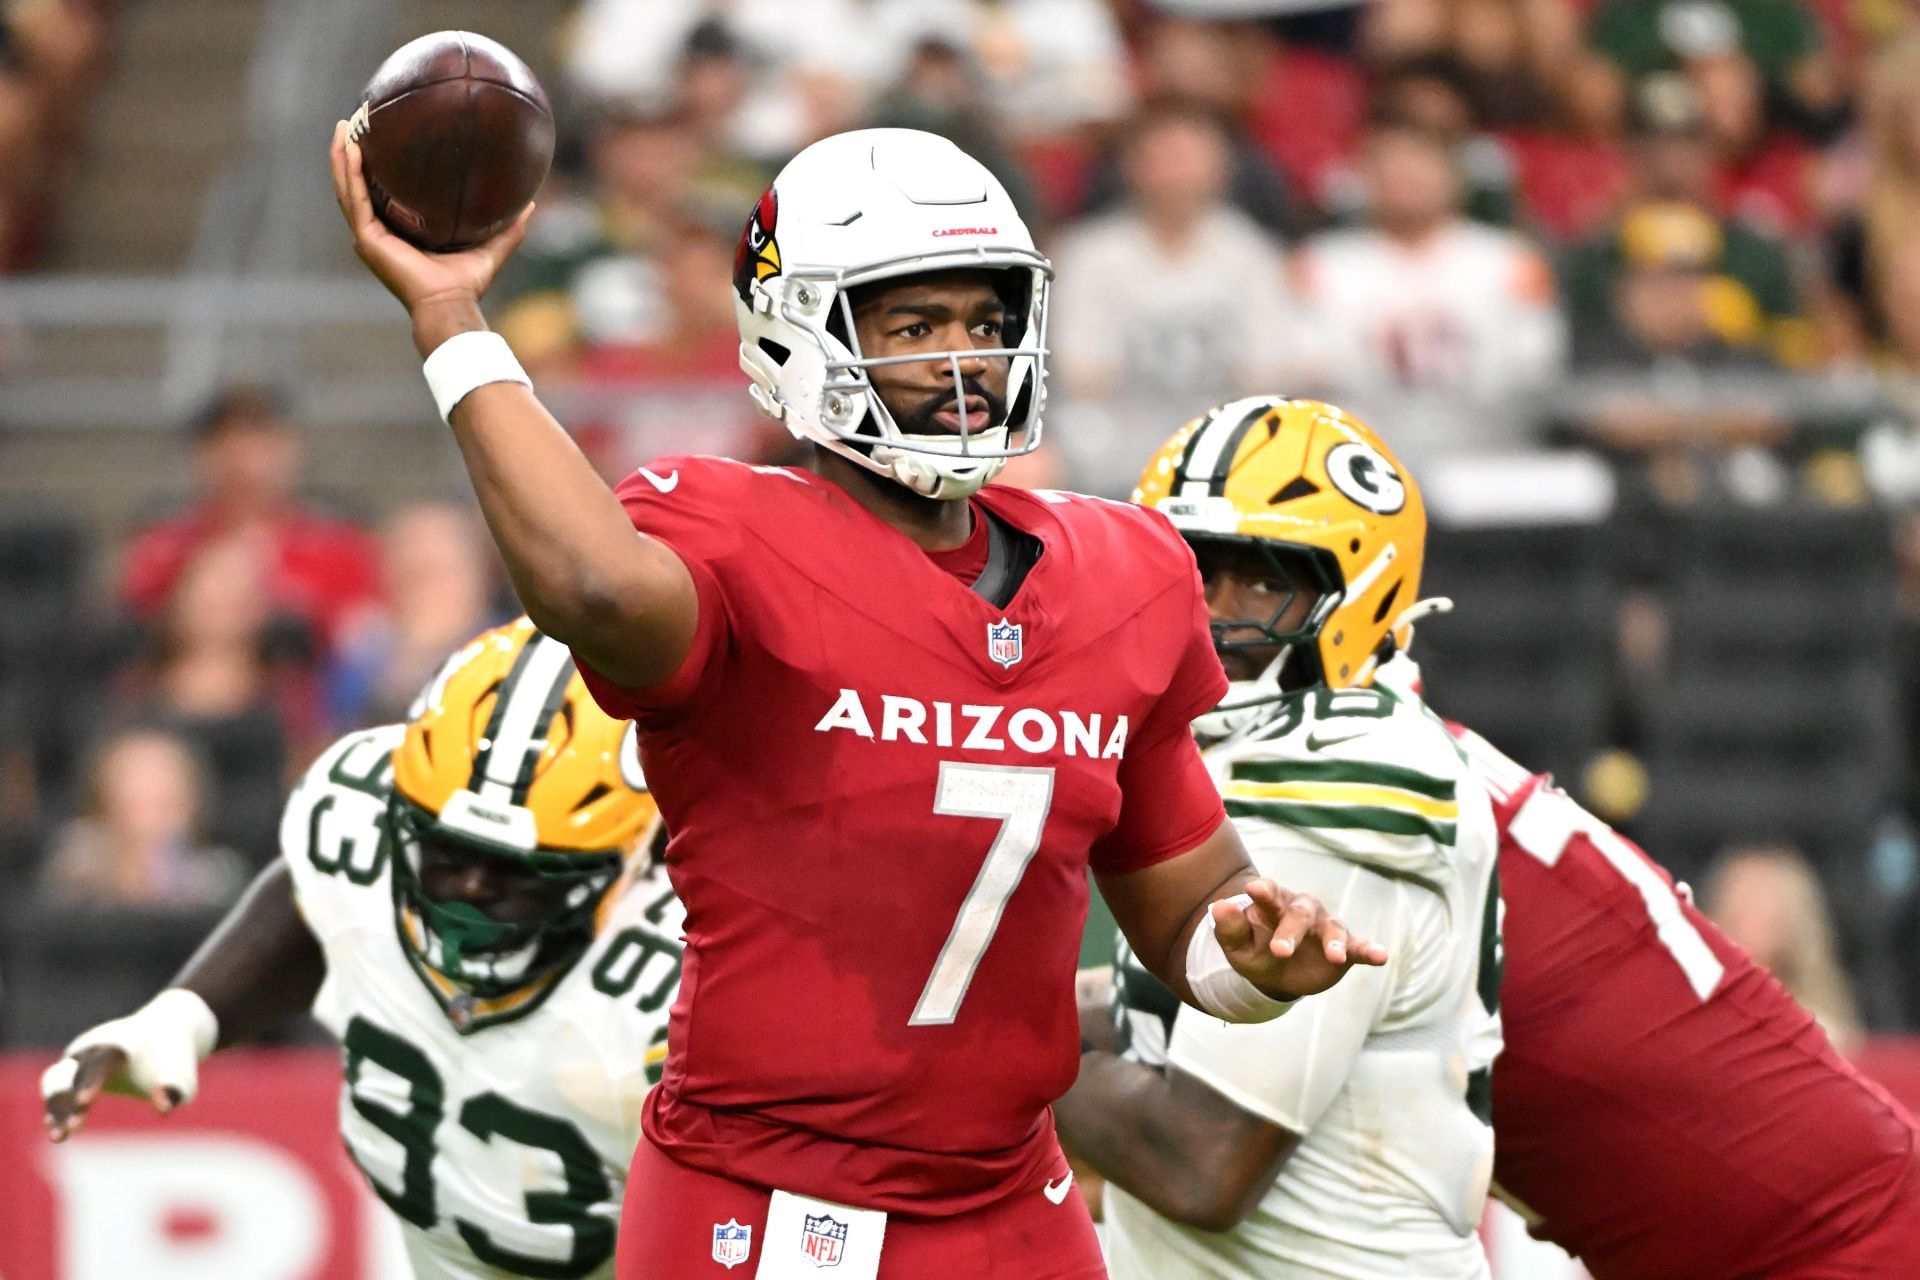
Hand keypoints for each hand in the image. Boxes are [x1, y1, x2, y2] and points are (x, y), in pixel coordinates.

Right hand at [42, 1045, 176, 1142]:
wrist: (165, 1031)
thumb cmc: (175, 1059)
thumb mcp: (184, 1075)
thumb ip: (176, 1088)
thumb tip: (163, 1109)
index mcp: (122, 1043)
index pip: (101, 1062)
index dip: (91, 1081)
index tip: (83, 1102)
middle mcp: (96, 1045)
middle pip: (75, 1073)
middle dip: (69, 1102)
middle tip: (69, 1130)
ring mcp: (82, 1053)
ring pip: (57, 1079)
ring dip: (55, 1107)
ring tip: (58, 1137)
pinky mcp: (74, 1064)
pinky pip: (57, 1084)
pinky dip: (56, 1106)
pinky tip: (57, 1131)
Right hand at [328, 120, 531, 343]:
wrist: (452, 304)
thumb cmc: (466, 284)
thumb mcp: (490, 247)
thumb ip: (509, 226)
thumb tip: (530, 203)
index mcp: (397, 232)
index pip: (379, 193)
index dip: (374, 166)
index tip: (376, 136)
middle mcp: (377, 233)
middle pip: (356, 185)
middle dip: (349, 153)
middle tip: (349, 122)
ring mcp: (369, 235)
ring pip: (347, 188)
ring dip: (341, 157)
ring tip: (342, 126)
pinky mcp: (368, 238)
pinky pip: (354, 199)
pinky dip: (350, 173)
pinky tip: (350, 149)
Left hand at [1212, 878, 1388, 1000]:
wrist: (1276, 974)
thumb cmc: (1254, 950)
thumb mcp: (1236, 945)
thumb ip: (1229, 928)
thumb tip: (1218, 907)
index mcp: (1273, 905)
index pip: (1269, 893)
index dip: (1263, 891)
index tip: (1254, 889)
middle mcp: (1302, 911)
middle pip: (1299, 914)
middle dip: (1291, 931)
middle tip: (1279, 951)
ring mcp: (1325, 928)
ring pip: (1333, 929)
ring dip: (1334, 942)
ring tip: (1334, 957)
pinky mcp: (1345, 948)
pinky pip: (1358, 947)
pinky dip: (1371, 950)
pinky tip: (1382, 956)